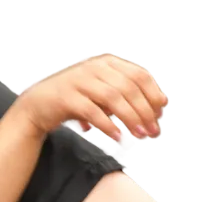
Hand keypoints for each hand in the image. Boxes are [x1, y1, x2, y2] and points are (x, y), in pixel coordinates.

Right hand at [12, 53, 168, 144]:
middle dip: (144, 111)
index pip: (139, 75)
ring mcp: (79, 79)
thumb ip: (128, 96)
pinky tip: (119, 138)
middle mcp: (95, 67)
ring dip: (130, 118)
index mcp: (108, 63)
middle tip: (152, 132)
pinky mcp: (66, 96)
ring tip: (139, 136)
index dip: (152, 96)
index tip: (159, 116)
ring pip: (113, 97)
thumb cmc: (78, 102)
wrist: (38, 106)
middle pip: (128, 87)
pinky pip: (93, 111)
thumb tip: (162, 103)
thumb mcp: (105, 95)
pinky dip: (108, 126)